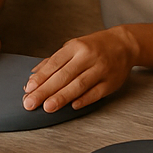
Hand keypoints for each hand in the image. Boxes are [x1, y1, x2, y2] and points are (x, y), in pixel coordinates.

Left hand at [23, 28, 138, 111]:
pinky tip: (72, 106)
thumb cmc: (95, 47)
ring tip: (48, 107)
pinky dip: (84, 100)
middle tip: (31, 102)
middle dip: (45, 90)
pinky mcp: (111, 82)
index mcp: (76, 46)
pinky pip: (96, 92)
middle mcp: (88, 56)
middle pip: (64, 75)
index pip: (55, 63)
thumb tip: (33, 77)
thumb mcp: (73, 47)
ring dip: (62, 97)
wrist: (124, 44)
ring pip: (79, 84)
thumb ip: (53, 62)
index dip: (41, 77)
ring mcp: (101, 69)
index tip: (28, 89)